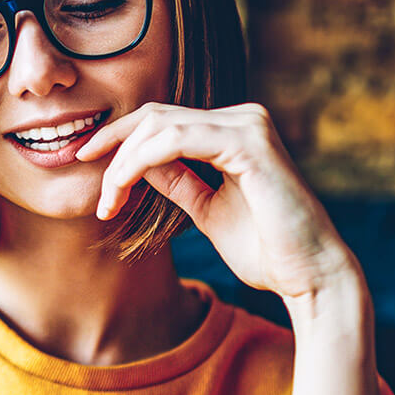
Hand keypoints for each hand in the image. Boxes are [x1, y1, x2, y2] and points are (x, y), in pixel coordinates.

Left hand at [75, 102, 360, 301]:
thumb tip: (137, 164)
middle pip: (155, 116)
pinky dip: (140, 162)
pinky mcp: (248, 144)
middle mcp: (243, 119)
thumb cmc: (266, 251)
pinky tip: (122, 188)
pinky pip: (176, 140)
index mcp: (234, 131)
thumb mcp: (206, 210)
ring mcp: (248, 126)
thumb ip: (178, 182)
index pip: (163, 121)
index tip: (86, 162)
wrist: (309, 277)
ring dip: (122, 163)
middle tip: (88, 183)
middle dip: (113, 146)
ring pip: (159, 126)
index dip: (119, 137)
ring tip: (106, 201)